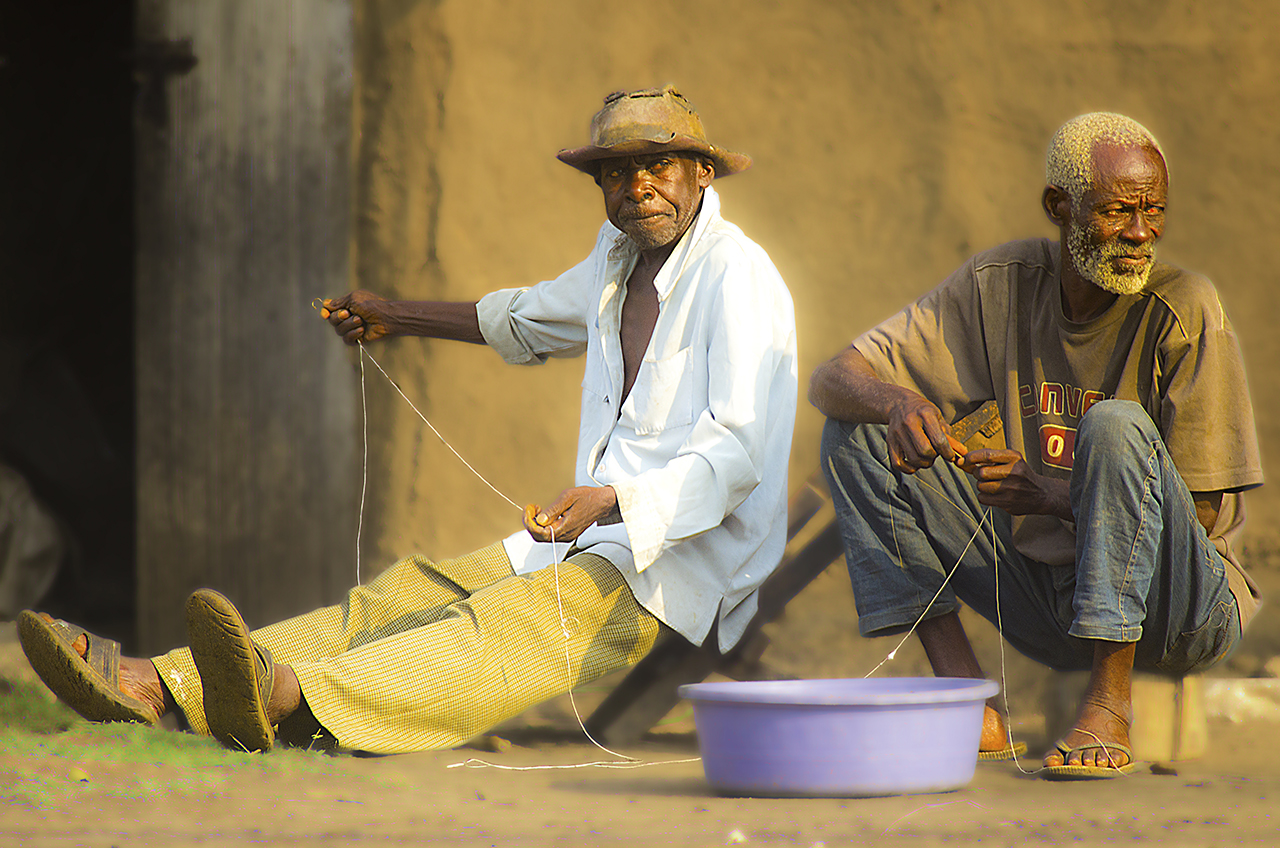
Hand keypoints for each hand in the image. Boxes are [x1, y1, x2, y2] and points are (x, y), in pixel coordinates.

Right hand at [319, 290, 395, 343]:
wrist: (387, 317)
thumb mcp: (354, 299)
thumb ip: (338, 303)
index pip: (329, 310)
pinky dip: (352, 334)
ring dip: (348, 325)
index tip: (325, 314)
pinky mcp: (357, 338)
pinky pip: (346, 340)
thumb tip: (325, 305)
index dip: (325, 312)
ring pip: (339, 330)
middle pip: (332, 321)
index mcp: (346, 306)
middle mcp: (348, 317)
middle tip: (349, 313)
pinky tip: (361, 330)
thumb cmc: (373, 305)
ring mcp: (352, 328)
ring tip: (360, 321)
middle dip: (338, 317)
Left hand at [524, 486, 619, 542]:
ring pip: (543, 536)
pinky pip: (550, 534)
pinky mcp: (567, 533)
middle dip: (530, 522)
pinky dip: (543, 525)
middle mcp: (565, 535)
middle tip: (531, 508)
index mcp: (565, 527)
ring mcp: (566, 536)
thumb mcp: (568, 497)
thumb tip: (540, 519)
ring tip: (537, 509)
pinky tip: (545, 514)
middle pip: (538, 537)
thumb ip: (553, 510)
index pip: (539, 532)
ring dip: (536, 523)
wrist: (601, 503)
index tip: (529, 508)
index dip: (529, 521)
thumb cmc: (587, 498)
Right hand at [886, 395, 966, 473]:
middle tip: (935, 454)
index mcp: (925, 414)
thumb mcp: (937, 417)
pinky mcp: (889, 441)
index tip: (950, 456)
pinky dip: (908, 469)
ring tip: (926, 457)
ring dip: (923, 463)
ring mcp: (897, 432)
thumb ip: (948, 435)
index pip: (938, 440)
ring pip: (913, 459)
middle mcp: (909, 422)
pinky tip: (914, 463)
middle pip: (925, 451)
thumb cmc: (922, 412)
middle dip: (934, 458)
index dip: (947, 453)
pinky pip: (898, 463)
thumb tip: (961, 453)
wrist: (899, 404)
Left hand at [955, 448, 1069, 517]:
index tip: (962, 460)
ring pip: (980, 486)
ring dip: (982, 486)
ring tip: (992, 485)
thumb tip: (962, 461)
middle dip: (977, 474)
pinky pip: (983, 498)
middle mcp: (1014, 472)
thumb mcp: (1011, 461)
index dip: (970, 458)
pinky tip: (994, 494)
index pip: (987, 455)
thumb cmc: (1021, 475)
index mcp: (1014, 457)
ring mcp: (1011, 489)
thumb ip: (988, 459)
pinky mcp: (1008, 502)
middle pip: (981, 472)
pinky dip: (984, 496)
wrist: (1041, 494)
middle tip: (984, 475)